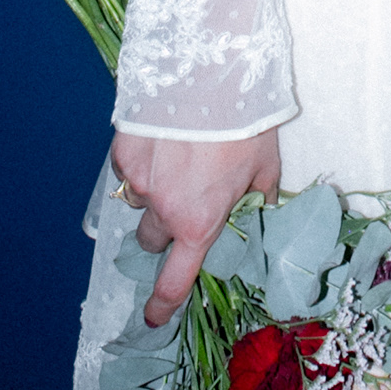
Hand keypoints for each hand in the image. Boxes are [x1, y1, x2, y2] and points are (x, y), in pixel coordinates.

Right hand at [111, 128, 281, 327]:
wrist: (212, 72)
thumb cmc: (246, 119)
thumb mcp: (266, 163)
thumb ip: (260, 194)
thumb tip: (262, 208)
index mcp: (199, 221)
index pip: (175, 279)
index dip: (163, 304)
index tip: (153, 317)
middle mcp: (164, 209)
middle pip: (151, 240)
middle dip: (163, 228)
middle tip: (182, 200)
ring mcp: (139, 182)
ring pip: (137, 204)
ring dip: (151, 193)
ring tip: (174, 160)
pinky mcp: (124, 152)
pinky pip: (127, 170)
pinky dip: (140, 163)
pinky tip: (160, 139)